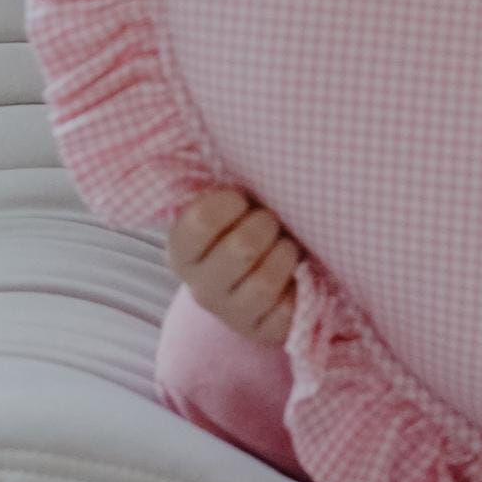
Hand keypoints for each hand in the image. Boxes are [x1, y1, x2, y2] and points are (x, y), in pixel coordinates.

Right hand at [165, 188, 302, 347]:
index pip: (199, 222)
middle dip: (265, 224)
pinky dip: (298, 285)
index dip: (229, 204)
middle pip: (240, 249)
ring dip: (284, 253)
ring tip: (285, 245)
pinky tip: (295, 274)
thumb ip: (222, 183)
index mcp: (182, 250)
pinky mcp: (262, 332)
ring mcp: (231, 314)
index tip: (241, 199)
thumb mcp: (227, 203)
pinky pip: (285, 310)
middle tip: (270, 219)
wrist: (264, 270)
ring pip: (264, 283)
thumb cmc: (245, 223)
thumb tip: (241, 148)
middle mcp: (200, 287)